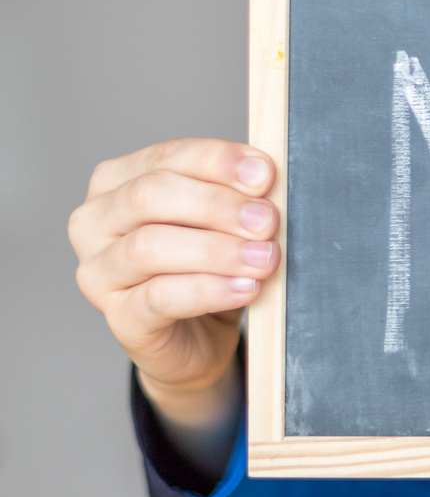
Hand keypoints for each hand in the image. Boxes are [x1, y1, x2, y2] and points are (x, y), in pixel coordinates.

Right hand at [69, 138, 279, 429]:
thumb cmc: (209, 268)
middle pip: (150, 196)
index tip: (264, 174)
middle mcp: (95, 223)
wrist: (198, 340)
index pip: (166, 157)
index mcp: (117, 182)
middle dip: (216, 205)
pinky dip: (210, 290)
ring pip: (149, 247)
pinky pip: (160, 298)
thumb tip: (265, 178)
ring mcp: (99, 272)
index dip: (217, 161)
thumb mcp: (223, 223)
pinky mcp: (119, 318)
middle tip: (267, 220)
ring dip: (216, 250)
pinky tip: (246, 288)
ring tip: (264, 258)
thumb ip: (236, 197)